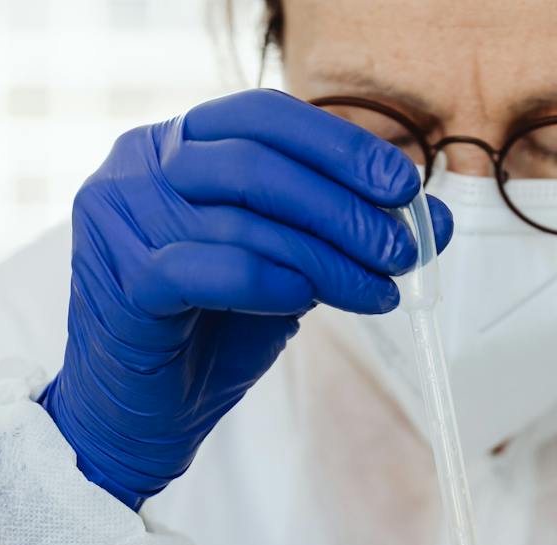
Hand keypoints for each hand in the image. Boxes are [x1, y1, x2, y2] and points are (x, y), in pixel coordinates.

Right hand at [39, 89, 451, 507]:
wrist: (138, 418)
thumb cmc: (206, 335)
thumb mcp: (288, 272)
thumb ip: (344, 236)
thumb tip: (437, 220)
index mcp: (174, 143)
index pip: (265, 114)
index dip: (340, 146)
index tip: (404, 189)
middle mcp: (136, 165)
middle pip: (259, 162)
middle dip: (344, 208)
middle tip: (402, 252)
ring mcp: (120, 218)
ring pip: (244, 219)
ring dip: (327, 258)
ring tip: (378, 292)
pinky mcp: (121, 280)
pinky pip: (211, 267)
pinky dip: (270, 282)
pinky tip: (306, 303)